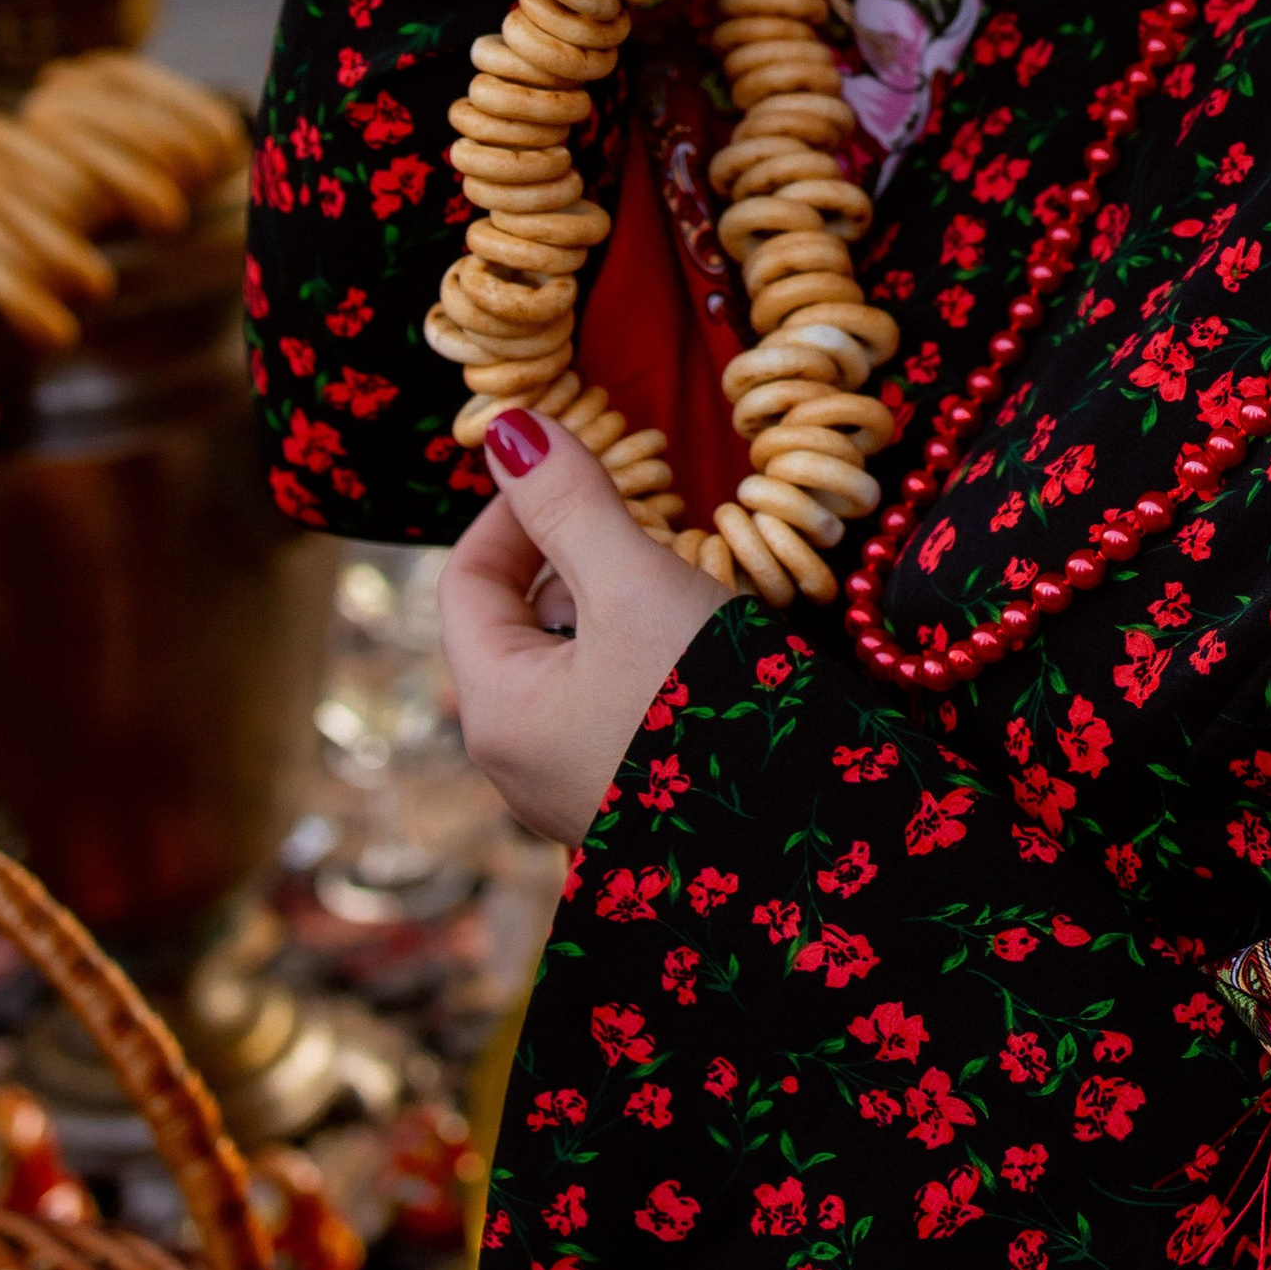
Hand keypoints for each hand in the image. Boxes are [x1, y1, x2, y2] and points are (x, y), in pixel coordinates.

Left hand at [440, 411, 728, 844]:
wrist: (805, 843)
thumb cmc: (707, 710)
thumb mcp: (635, 584)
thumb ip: (571, 502)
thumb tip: (507, 426)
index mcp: (496, 708)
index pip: (466, 579)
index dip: (514, 508)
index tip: (579, 468)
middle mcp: (516, 761)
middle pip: (514, 623)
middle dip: (569, 555)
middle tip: (637, 514)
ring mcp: (571, 789)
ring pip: (567, 664)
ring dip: (609, 604)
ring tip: (674, 572)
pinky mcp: (628, 803)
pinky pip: (608, 707)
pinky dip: (638, 656)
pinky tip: (699, 643)